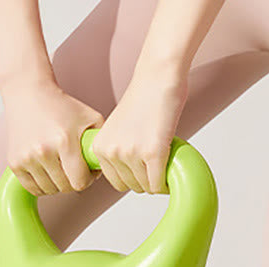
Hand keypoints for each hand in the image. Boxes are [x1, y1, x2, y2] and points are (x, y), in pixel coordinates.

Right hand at [1, 77, 105, 195]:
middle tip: (74, 166)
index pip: (80, 182)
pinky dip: (42, 184)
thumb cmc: (61, 106)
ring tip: (60, 165)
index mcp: (64, 141)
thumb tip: (106, 166)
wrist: (28, 93)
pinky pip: (33, 188)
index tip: (87, 170)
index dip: (88, 179)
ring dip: (58, 183)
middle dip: (73, 180)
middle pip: (65, 188)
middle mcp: (43, 151)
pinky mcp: (14, 162)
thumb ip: (101, 142)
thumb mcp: (91, 118)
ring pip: (50, 190)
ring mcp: (26, 158)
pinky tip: (47, 169)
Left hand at [91, 66, 188, 193]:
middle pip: (131, 186)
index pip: (116, 182)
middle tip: (153, 160)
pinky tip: (168, 167)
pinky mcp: (153, 154)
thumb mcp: (117, 130)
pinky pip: (158, 184)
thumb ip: (116, 152)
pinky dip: (166, 182)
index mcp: (100, 147)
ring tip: (160, 158)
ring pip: (146, 187)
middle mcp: (112, 152)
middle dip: (145, 178)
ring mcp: (131, 154)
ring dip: (157, 179)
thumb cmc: (143, 99)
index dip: (132, 176)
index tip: (141, 165)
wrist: (158, 78)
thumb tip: (128, 177)